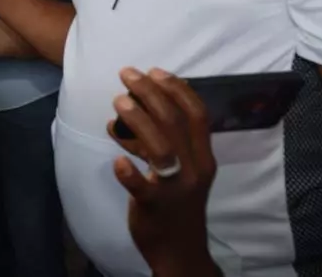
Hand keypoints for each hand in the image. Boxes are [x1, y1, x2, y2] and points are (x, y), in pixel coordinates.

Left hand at [107, 67, 219, 276]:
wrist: (180, 250)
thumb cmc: (177, 203)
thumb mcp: (181, 170)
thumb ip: (165, 141)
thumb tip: (135, 106)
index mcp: (204, 157)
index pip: (197, 115)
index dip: (177, 89)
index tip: (155, 71)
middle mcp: (194, 169)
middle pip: (175, 122)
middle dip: (150, 92)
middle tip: (127, 74)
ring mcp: (175, 188)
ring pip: (160, 147)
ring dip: (138, 121)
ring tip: (118, 102)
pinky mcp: (154, 206)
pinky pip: (143, 187)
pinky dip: (129, 173)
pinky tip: (117, 161)